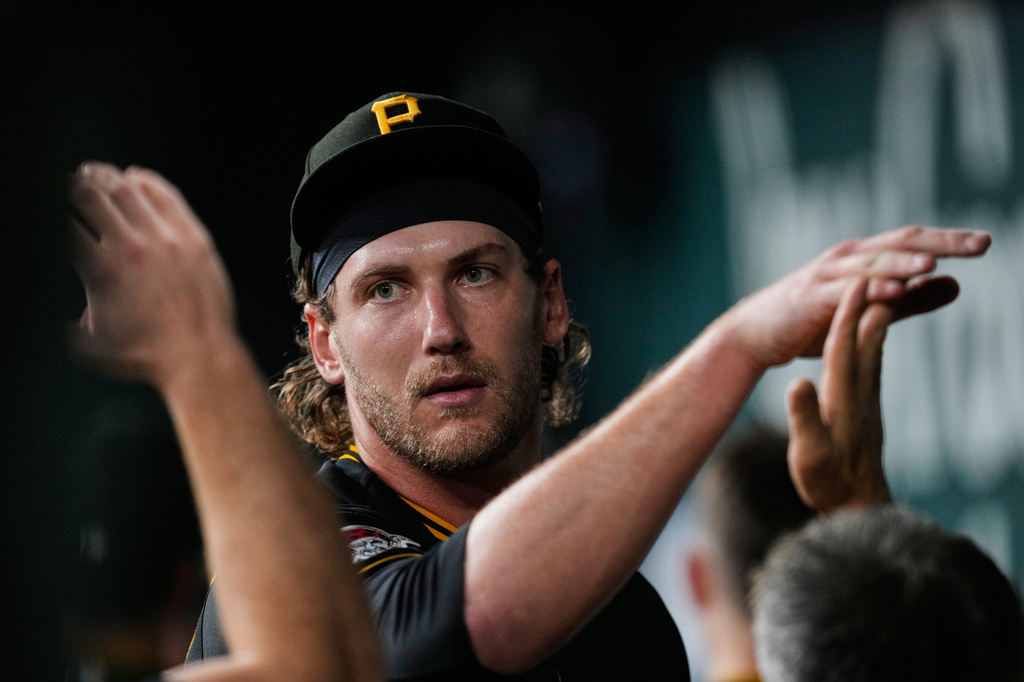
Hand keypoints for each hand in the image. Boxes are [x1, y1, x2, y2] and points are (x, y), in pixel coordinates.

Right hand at [68, 162, 235, 386]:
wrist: (197, 355)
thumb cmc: (147, 354)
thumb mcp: (91, 340)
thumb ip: (75, 315)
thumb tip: (70, 312)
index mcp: (100, 270)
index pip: (66, 223)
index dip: (54, 207)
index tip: (52, 203)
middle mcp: (131, 248)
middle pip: (92, 195)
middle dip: (74, 183)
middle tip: (70, 179)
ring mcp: (166, 240)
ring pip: (129, 190)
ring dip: (106, 176)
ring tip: (96, 172)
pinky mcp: (195, 238)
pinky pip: (168, 197)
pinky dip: (149, 182)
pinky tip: (138, 178)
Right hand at [724, 225, 988, 368]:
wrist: (754, 336)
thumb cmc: (807, 323)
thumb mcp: (867, 310)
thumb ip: (910, 299)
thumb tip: (955, 284)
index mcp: (863, 260)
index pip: (912, 242)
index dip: (948, 241)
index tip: (985, 243)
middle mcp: (848, 259)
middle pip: (900, 243)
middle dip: (940, 242)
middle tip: (980, 244)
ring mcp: (828, 276)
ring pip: (873, 264)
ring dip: (904, 263)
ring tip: (934, 263)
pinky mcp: (811, 298)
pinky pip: (845, 292)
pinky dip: (871, 290)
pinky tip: (895, 292)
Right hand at [785, 278, 893, 513]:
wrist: (858, 506)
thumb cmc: (827, 482)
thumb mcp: (808, 453)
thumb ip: (804, 417)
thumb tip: (797, 384)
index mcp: (843, 398)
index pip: (845, 346)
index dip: (849, 313)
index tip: (856, 282)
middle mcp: (860, 392)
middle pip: (868, 338)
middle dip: (872, 300)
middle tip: (879, 265)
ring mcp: (867, 398)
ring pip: (875, 347)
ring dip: (878, 313)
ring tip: (883, 286)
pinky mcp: (868, 406)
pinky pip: (873, 360)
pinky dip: (875, 336)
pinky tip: (877, 330)